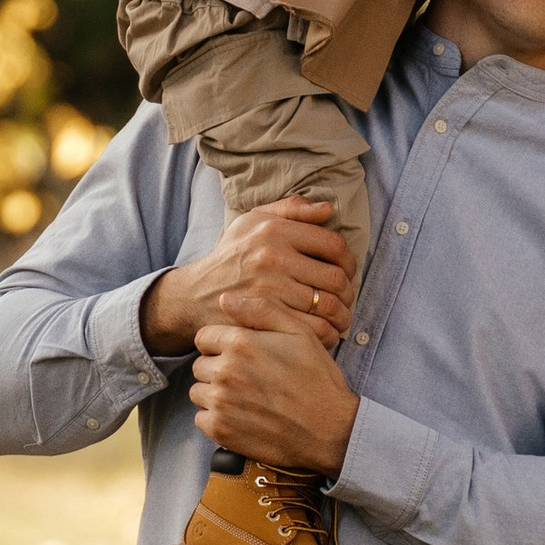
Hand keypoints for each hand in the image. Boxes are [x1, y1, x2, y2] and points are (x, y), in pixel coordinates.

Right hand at [140, 203, 355, 357]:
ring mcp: (269, 290)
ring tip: (341, 318)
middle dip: (350, 292)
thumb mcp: (252, 221)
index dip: (350, 261)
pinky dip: (328, 334)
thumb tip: (328, 209)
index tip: (349, 272)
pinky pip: (314, 329)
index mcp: (274, 230)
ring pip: (329, 306)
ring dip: (343, 316)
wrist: (194, 294)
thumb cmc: (230, 256)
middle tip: (348, 299)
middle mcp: (272, 257)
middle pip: (336, 278)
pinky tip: (325, 332)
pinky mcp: (265, 318)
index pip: (333, 244)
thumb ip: (291, 210)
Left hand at [189, 317, 357, 474]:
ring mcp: (221, 402)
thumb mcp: (300, 333)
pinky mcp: (220, 429)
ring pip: (199, 392)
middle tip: (246, 379)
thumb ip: (262, 310)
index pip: (204, 338)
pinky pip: (201, 419)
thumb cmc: (317, 379)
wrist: (328, 429)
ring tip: (244, 398)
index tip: (238, 355)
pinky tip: (241, 417)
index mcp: (241, 343)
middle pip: (200, 365)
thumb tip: (225, 298)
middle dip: (218, 369)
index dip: (221, 345)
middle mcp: (226, 371)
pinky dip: (216, 418)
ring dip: (215, 394)